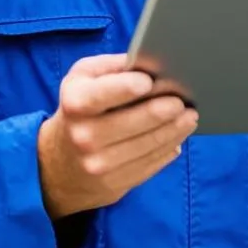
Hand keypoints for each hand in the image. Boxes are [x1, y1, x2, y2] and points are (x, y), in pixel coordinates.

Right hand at [38, 53, 198, 220]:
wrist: (57, 163)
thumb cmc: (79, 108)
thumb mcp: (82, 79)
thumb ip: (112, 67)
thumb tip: (148, 63)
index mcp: (76, 103)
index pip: (104, 94)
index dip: (128, 87)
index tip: (150, 80)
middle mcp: (84, 136)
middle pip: (134, 122)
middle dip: (164, 110)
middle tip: (183, 102)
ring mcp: (99, 164)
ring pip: (147, 146)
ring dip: (174, 131)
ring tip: (190, 117)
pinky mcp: (114, 184)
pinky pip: (148, 166)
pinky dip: (167, 150)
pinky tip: (177, 138)